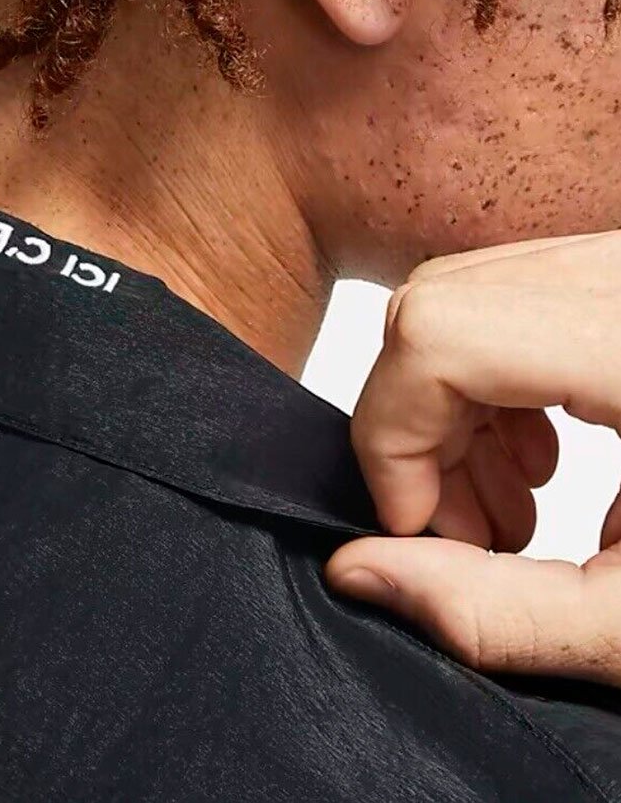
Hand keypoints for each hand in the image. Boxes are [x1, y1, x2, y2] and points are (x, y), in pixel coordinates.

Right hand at [326, 231, 620, 685]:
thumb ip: (498, 613)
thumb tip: (360, 572)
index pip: (439, 336)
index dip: (395, 436)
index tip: (420, 528)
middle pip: (439, 307)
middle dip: (418, 428)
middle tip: (460, 531)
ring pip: (469, 296)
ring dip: (454, 409)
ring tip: (507, 509)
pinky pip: (518, 296)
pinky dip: (498, 382)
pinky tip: (548, 460)